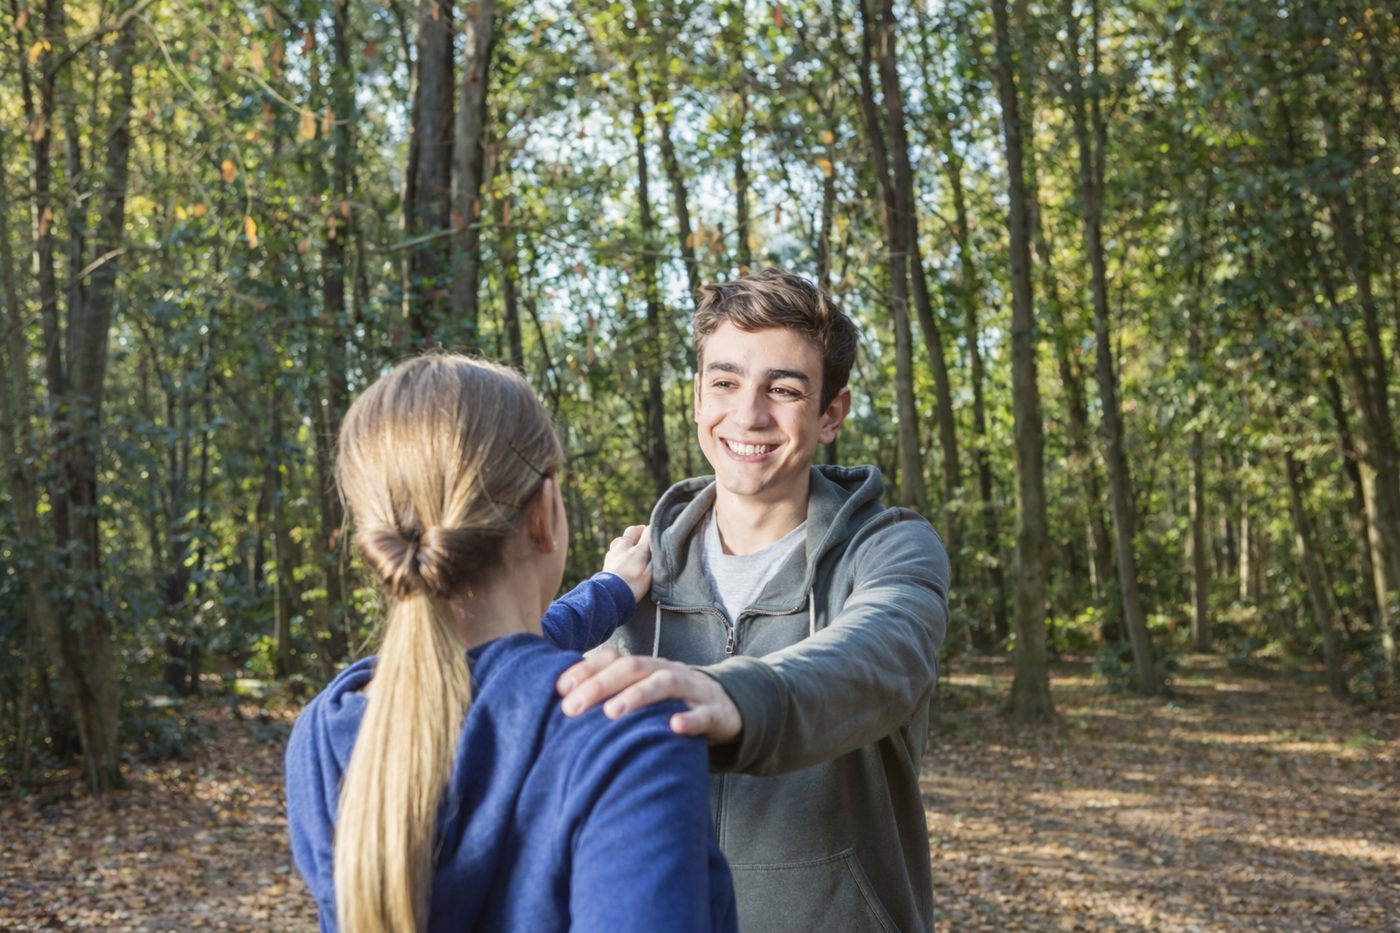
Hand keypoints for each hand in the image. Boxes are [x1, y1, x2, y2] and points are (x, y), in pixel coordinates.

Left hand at [556, 650, 741, 742]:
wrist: (726, 706)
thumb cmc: (671, 703)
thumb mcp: (643, 694)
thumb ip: (612, 695)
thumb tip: (564, 704)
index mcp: (645, 667)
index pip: (612, 660)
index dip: (584, 670)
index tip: (558, 688)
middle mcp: (665, 671)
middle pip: (631, 668)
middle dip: (599, 685)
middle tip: (571, 707)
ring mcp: (691, 689)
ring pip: (663, 684)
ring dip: (637, 696)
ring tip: (611, 713)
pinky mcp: (714, 712)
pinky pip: (702, 714)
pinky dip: (688, 720)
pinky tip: (672, 726)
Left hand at [602, 525, 651, 602]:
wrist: (611, 596)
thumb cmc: (633, 586)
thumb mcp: (650, 573)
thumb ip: (654, 558)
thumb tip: (658, 545)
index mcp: (637, 550)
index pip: (647, 531)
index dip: (654, 531)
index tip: (660, 534)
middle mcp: (624, 547)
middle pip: (632, 530)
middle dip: (640, 531)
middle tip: (647, 537)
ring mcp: (613, 553)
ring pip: (621, 539)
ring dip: (628, 539)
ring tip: (634, 546)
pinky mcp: (606, 561)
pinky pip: (614, 549)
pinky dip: (620, 549)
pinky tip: (623, 556)